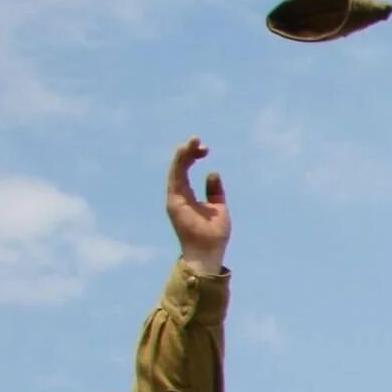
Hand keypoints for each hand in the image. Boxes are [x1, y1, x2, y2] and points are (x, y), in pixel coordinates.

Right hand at [165, 136, 229, 271]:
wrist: (209, 251)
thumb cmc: (214, 234)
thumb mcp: (218, 207)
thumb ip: (214, 191)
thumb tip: (213, 173)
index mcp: (187, 194)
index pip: (186, 169)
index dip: (193, 156)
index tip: (205, 149)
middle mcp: (178, 194)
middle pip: (179, 166)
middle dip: (188, 151)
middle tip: (200, 141)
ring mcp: (174, 197)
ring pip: (175, 169)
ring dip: (183, 153)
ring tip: (193, 140)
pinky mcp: (174, 201)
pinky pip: (175, 178)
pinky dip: (179, 164)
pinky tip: (184, 151)